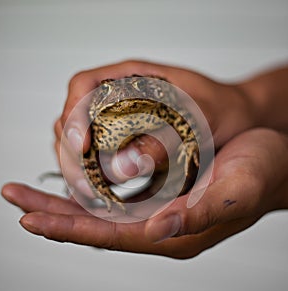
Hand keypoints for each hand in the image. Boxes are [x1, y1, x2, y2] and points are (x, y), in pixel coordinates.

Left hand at [2, 129, 287, 258]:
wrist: (273, 163)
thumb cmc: (260, 175)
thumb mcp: (236, 192)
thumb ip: (198, 215)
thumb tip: (156, 230)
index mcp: (174, 231)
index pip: (109, 235)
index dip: (69, 227)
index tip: (29, 218)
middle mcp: (159, 224)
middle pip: (94, 224)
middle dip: (51, 214)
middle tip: (13, 199)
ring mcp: (157, 210)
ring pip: (99, 211)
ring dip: (63, 201)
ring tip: (29, 193)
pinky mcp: (160, 194)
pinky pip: (115, 197)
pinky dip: (88, 192)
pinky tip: (71, 182)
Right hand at [54, 60, 255, 192]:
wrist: (237, 118)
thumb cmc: (222, 110)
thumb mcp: (200, 120)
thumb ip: (164, 141)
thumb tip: (124, 166)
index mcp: (133, 78)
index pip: (84, 87)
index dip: (73, 115)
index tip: (80, 145)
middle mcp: (120, 98)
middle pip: (74, 118)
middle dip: (71, 152)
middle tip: (86, 185)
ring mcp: (120, 121)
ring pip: (81, 140)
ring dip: (79, 166)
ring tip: (91, 192)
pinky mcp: (127, 143)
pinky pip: (97, 156)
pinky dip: (93, 174)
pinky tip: (101, 191)